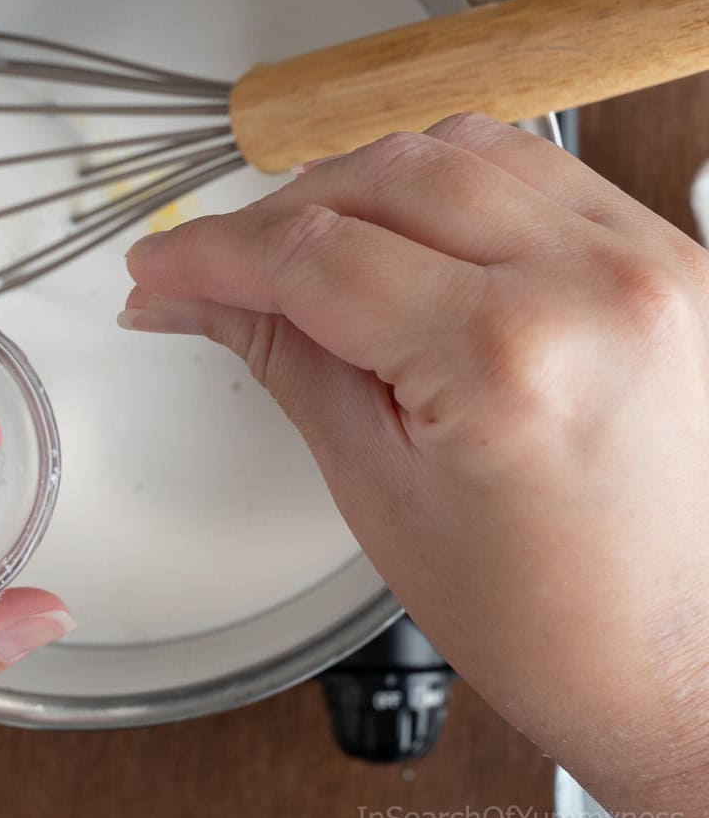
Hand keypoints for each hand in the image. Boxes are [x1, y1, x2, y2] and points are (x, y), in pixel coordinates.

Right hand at [122, 112, 708, 817]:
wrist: (690, 669)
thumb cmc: (553, 625)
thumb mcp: (378, 488)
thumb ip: (281, 355)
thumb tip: (193, 297)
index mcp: (509, 360)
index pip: (315, 256)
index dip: (212, 253)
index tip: (161, 266)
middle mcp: (594, 283)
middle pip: (380, 175)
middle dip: (276, 215)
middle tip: (221, 267)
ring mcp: (650, 258)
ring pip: (456, 148)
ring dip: (360, 184)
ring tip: (310, 249)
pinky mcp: (672, 254)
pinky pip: (533, 169)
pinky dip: (449, 183)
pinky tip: (407, 231)